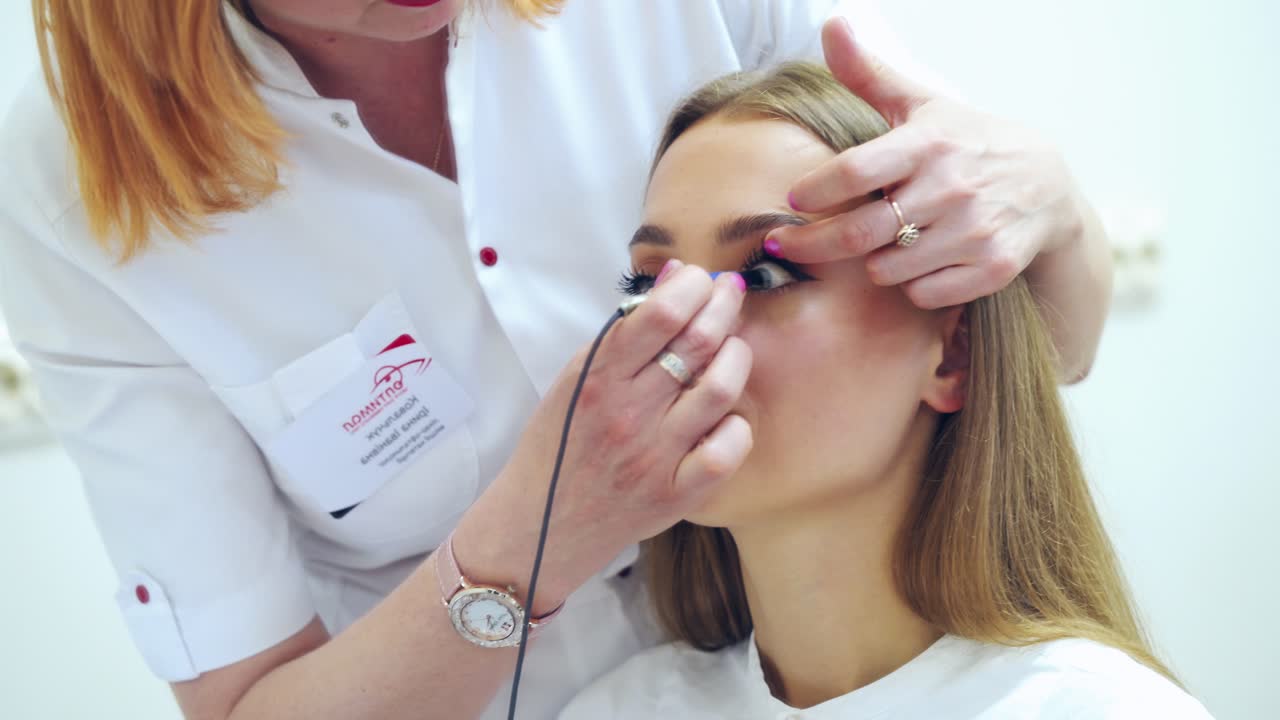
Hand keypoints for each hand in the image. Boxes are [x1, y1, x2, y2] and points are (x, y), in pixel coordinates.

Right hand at [457, 262, 753, 608]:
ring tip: (731, 350)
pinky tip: (726, 416)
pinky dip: (737, 426)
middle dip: (724, 305)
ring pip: (721, 388)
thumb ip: (624, 333)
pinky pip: (728, 450)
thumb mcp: (575, 379)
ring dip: (736, 357)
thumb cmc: (559, 446)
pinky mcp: (676, 494)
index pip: (660, 314)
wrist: (538, 528)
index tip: (700, 280)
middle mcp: (628, 414)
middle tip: (729, 296)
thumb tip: (675, 280)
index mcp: (598, 378)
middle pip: (698, 342)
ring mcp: (655, 456)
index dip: (693, 285)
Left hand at [769, 16, 1088, 309]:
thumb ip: (869, 74)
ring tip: (879, 245)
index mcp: (928, 142)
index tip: (793, 200)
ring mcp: (974, 230)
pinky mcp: (993, 267)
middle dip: (812, 244)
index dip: (815, 191)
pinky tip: (917, 265)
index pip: (855, 171)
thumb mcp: (921, 104)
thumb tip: (832, 25)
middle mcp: (952, 186)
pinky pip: (923, 294)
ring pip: (886, 270)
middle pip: (859, 233)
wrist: (1045, 184)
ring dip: (871, 263)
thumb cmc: (965, 142)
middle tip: (785, 246)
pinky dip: (911, 286)